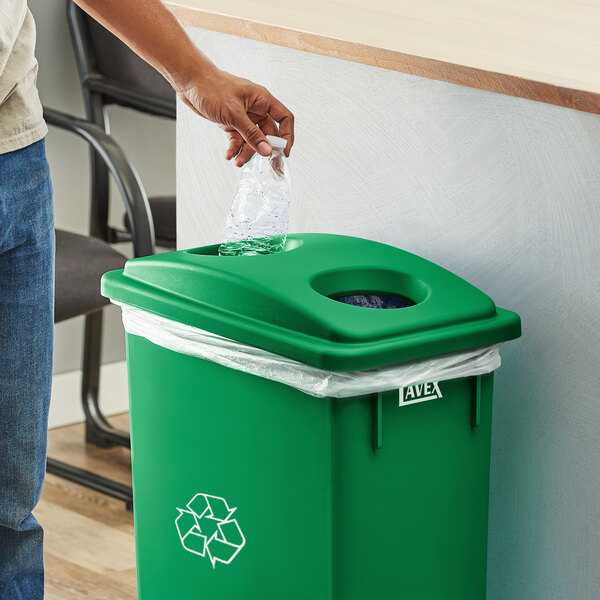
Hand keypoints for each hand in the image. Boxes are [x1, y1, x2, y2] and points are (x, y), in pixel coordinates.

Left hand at [176, 67, 293, 166]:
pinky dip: (234, 148)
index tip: (284, 152)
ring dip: (246, 152)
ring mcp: (243, 116)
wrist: (190, 81)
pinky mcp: (231, 122)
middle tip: (267, 166)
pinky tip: (229, 154)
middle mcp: (255, 109)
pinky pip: (238, 139)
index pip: (284, 118)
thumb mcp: (234, 114)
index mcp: (262, 100)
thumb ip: (251, 134)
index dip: (287, 135)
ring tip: (238, 161)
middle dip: (265, 150)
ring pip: (252, 139)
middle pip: (268, 134)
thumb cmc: (212, 87)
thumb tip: (267, 150)